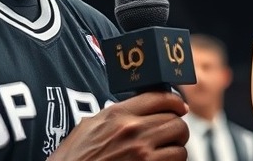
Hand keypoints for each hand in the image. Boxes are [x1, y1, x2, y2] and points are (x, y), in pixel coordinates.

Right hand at [49, 90, 188, 160]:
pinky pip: (176, 160)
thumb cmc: (73, 158)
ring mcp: (142, 152)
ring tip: (167, 150)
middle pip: (174, 120)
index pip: (158, 97)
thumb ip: (114, 115)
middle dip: (176, 127)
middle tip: (171, 134)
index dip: (174, 101)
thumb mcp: (88, 128)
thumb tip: (136, 107)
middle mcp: (132, 130)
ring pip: (179, 142)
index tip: (179, 107)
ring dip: (176, 147)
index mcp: (117, 115)